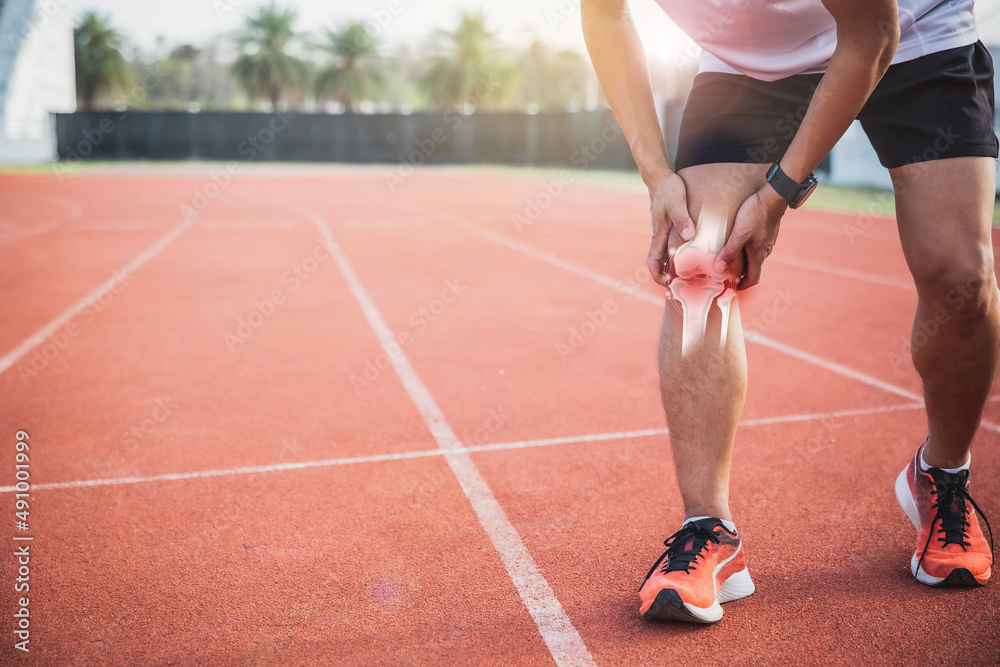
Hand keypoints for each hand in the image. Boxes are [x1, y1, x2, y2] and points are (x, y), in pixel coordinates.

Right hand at [646, 171, 695, 287]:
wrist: (660, 177)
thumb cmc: (668, 189)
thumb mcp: (676, 202)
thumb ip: (682, 218)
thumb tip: (688, 236)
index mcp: (658, 234)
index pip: (652, 261)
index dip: (657, 275)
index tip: (668, 284)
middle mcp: (659, 235)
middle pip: (658, 262)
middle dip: (666, 276)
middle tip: (682, 285)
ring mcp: (663, 231)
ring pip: (665, 254)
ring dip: (672, 267)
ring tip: (689, 275)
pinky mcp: (668, 226)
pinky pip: (671, 245)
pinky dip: (678, 254)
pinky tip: (691, 254)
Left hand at [714, 185, 786, 289]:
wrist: (774, 196)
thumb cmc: (756, 214)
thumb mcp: (739, 234)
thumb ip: (730, 251)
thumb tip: (720, 269)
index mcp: (759, 255)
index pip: (753, 278)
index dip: (743, 286)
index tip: (732, 288)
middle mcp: (765, 250)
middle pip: (753, 268)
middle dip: (741, 274)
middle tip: (727, 274)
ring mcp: (768, 240)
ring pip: (755, 256)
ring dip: (744, 261)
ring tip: (730, 258)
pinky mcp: (767, 231)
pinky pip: (757, 245)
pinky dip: (748, 249)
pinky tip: (739, 241)